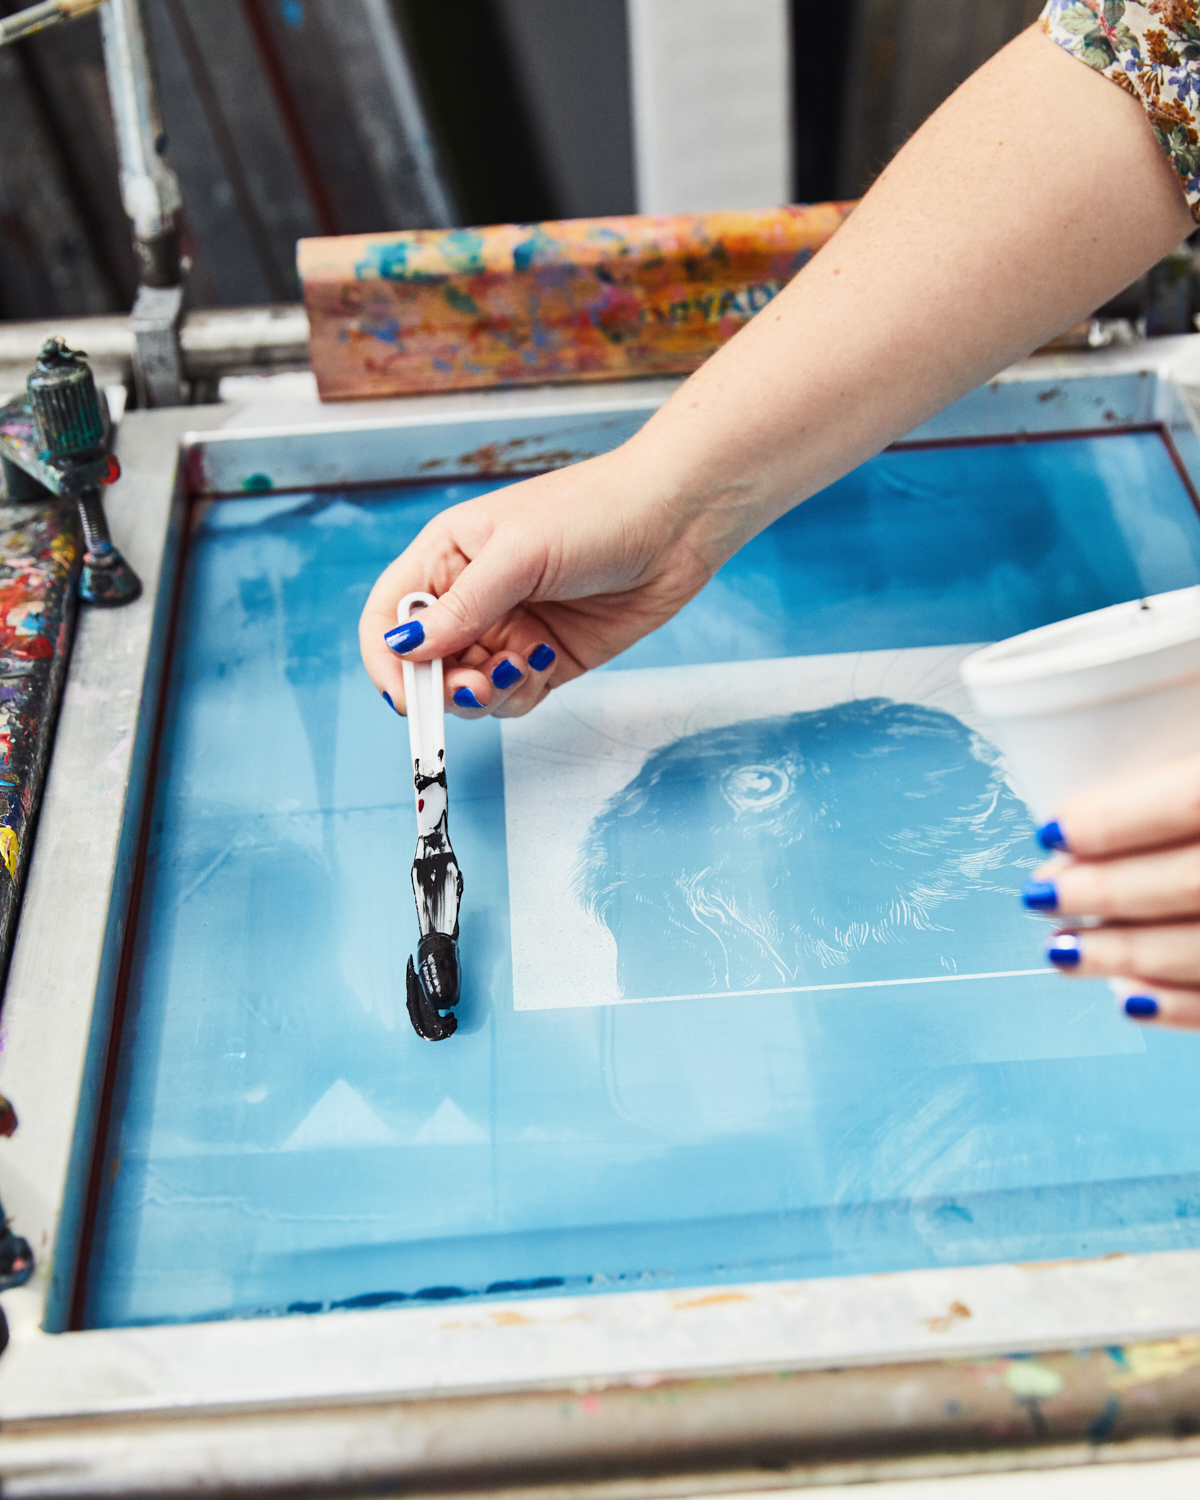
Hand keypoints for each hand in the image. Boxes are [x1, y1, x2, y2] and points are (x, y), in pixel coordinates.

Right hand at [359, 446, 717, 719]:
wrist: (678, 520)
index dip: (386, 658)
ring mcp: (510, 628)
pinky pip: (514, 695)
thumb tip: (405, 648)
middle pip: (426, 664)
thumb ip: (462, 607)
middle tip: (475, 688)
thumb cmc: (596, 511)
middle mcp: (472, 596)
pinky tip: (545, 664)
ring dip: (484, 694)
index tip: (405, 693)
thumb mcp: (519, 554)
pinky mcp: (548, 656)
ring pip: (469, 688)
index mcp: (447, 556)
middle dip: (443, 686)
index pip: (389, 615)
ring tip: (520, 670)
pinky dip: (520, 695)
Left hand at [1024, 752, 1199, 1027]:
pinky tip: (1129, 1000)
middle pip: (1192, 882)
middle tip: (1040, 895)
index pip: (1190, 801)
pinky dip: (1183, 1007)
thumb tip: (1074, 807)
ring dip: (1124, 955)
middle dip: (1105, 893)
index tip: (1049, 832)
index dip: (1114, 821)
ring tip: (1061, 950)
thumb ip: (1164, 767)